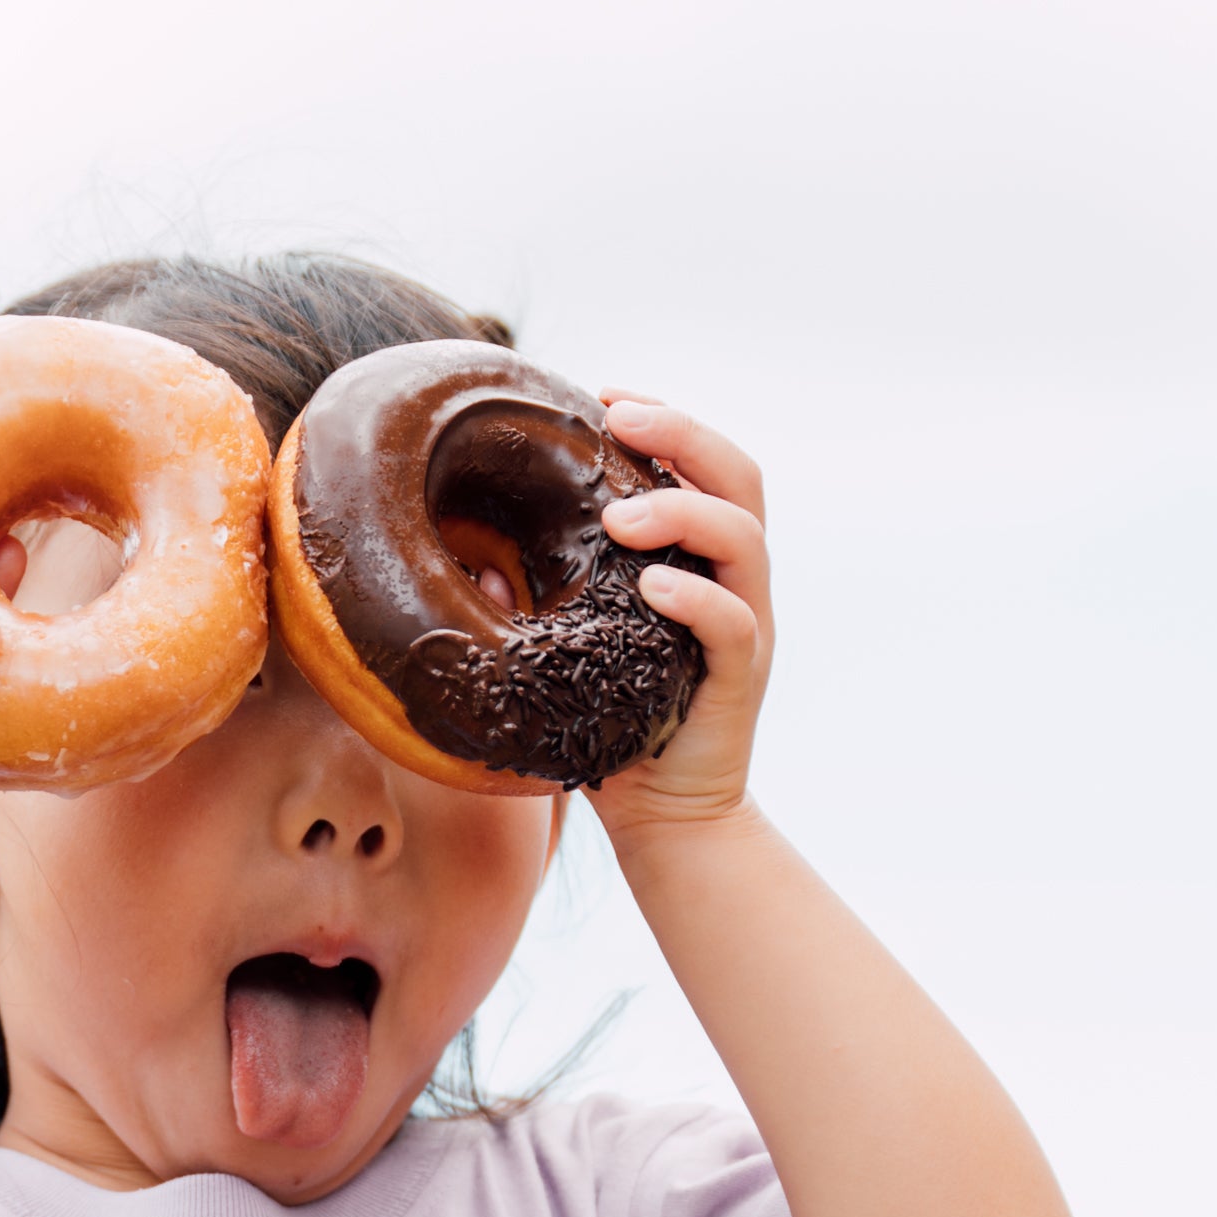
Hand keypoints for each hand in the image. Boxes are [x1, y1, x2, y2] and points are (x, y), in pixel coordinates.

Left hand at [582, 399, 774, 842]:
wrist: (666, 820)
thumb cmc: (612, 727)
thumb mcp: (572, 646)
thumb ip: (542, 596)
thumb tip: (471, 558)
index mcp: (701, 561)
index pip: (704, 466)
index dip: (666, 421)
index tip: (606, 396)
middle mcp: (734, 584)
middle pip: (739, 478)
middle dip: (682, 434)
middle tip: (618, 418)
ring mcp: (745, 629)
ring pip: (744, 539)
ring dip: (682, 510)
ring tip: (621, 515)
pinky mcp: (740, 681)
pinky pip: (734, 624)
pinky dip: (696, 598)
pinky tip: (652, 586)